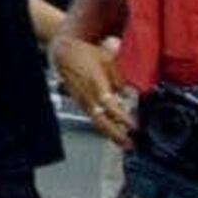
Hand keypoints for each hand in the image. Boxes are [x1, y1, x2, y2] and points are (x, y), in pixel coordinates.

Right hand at [53, 32, 133, 146]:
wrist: (63, 54)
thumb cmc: (84, 54)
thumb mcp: (107, 59)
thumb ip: (120, 77)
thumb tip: (131, 90)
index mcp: (96, 84)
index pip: (110, 106)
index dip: (122, 118)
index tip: (134, 125)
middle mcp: (88, 96)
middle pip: (102, 121)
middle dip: (116, 135)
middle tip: (130, 144)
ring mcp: (83, 101)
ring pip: (97, 123)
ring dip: (111, 134)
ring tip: (125, 143)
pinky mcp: (81, 104)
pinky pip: (94, 118)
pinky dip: (105, 127)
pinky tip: (114, 132)